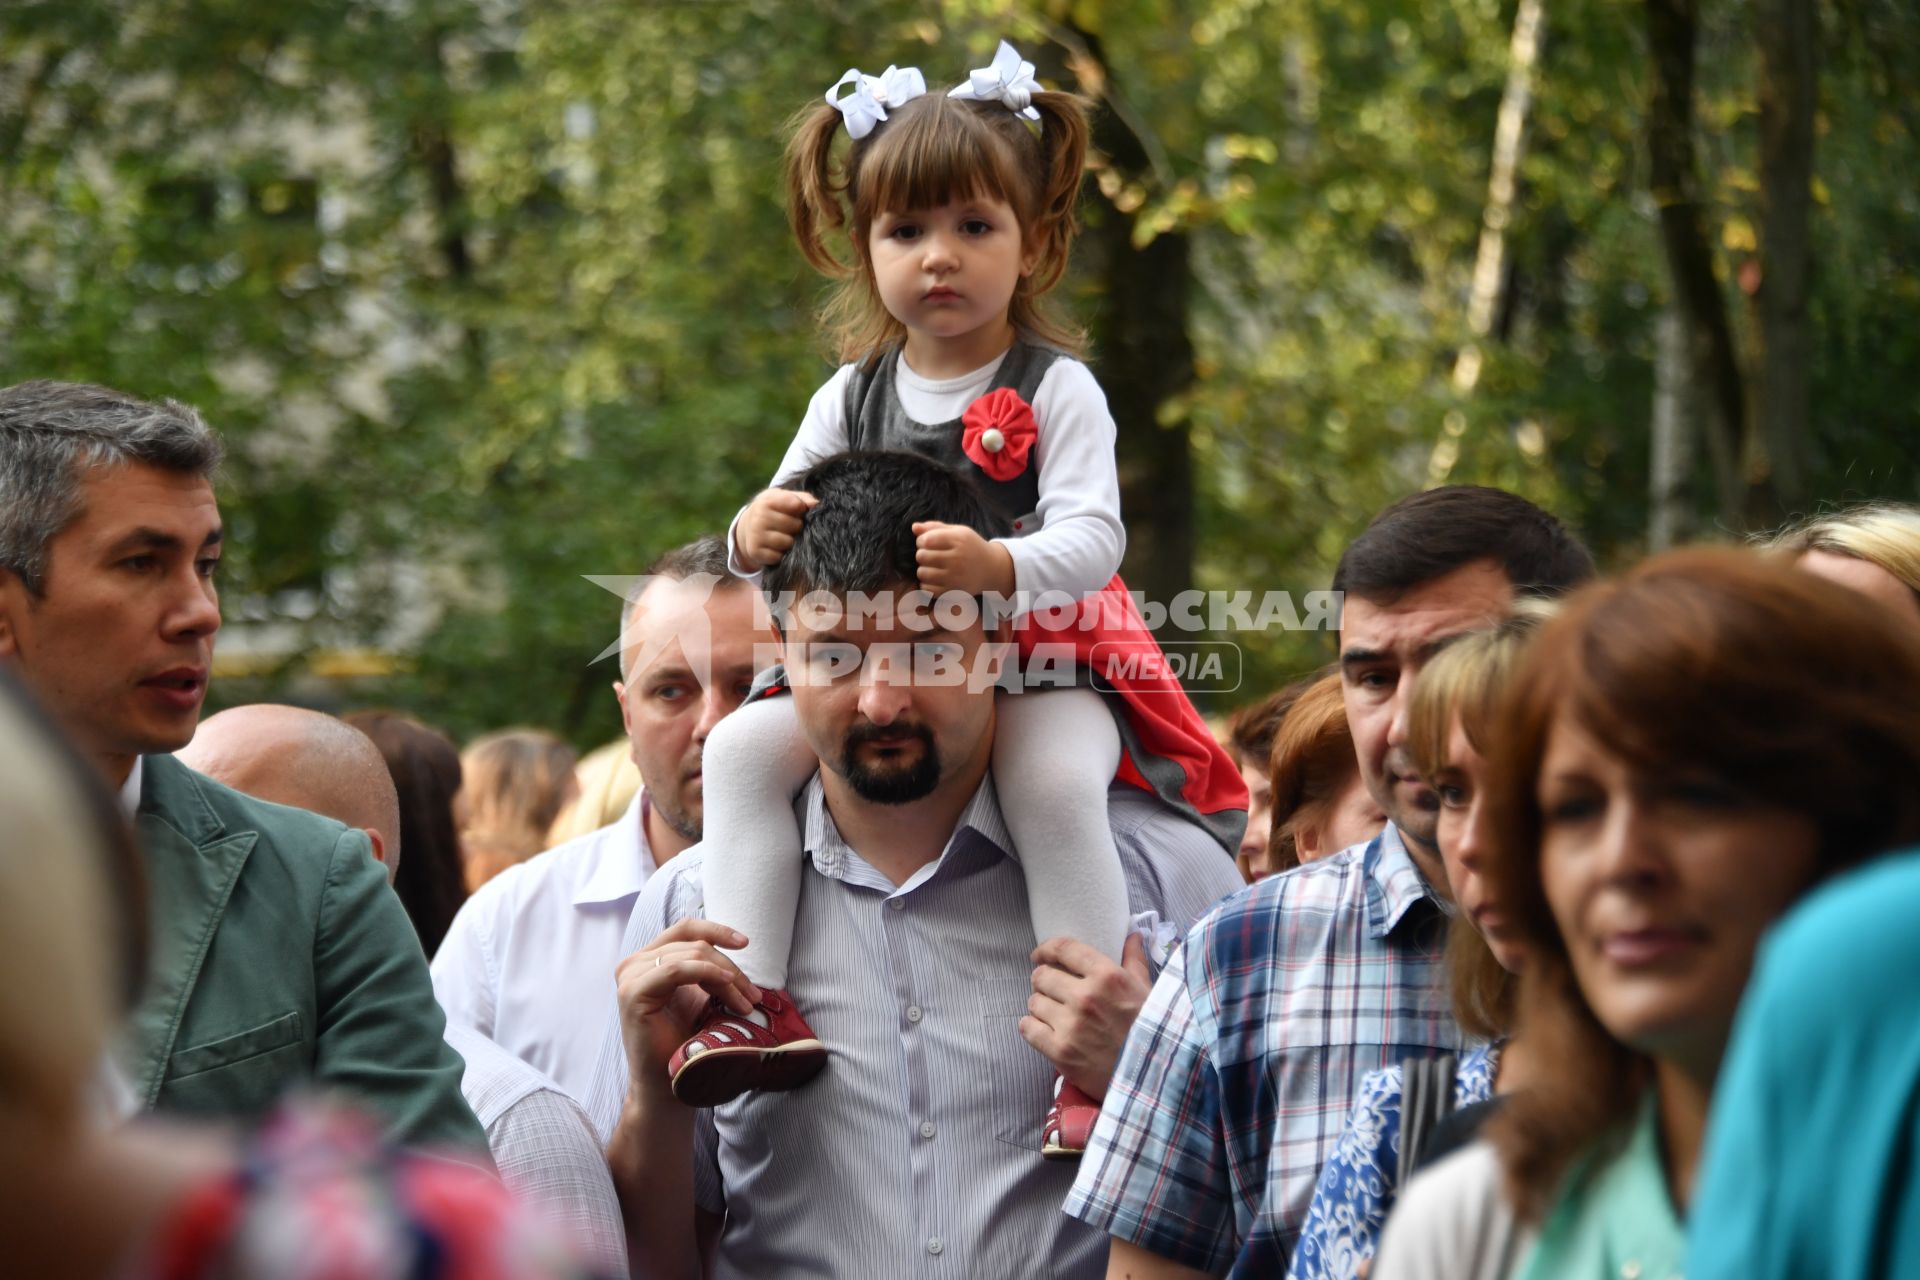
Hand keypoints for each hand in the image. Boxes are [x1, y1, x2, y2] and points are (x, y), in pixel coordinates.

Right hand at [614, 919, 761, 1093]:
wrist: (667, 1087)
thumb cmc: (685, 1044)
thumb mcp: (699, 997)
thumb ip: (706, 969)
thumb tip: (739, 945)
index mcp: (648, 960)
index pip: (685, 929)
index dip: (717, 930)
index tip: (745, 943)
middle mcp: (635, 964)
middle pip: (693, 943)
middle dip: (729, 965)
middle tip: (752, 994)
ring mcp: (630, 977)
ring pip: (691, 955)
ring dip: (726, 976)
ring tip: (745, 1003)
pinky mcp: (632, 993)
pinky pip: (675, 970)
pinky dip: (707, 974)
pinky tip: (726, 987)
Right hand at [736, 489, 818, 570]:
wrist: (749, 526)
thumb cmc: (774, 509)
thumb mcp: (785, 498)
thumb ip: (802, 498)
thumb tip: (815, 504)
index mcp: (767, 500)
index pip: (796, 504)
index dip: (801, 509)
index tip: (798, 510)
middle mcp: (758, 517)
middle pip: (794, 525)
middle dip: (797, 526)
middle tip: (791, 526)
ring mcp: (755, 535)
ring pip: (787, 542)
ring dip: (790, 541)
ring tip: (784, 536)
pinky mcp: (754, 551)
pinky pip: (778, 556)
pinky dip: (781, 554)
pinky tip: (776, 547)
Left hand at [912, 521, 1015, 595]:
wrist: (991, 569)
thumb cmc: (970, 547)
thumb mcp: (958, 532)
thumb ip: (935, 527)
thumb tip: (914, 527)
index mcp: (959, 540)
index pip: (926, 540)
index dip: (921, 541)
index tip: (927, 543)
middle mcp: (958, 558)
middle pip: (921, 556)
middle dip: (922, 555)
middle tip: (931, 556)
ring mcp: (956, 577)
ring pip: (922, 573)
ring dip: (923, 570)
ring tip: (933, 567)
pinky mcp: (954, 592)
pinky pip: (927, 589)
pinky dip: (927, 584)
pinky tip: (936, 579)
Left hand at [1019, 933, 1151, 1098]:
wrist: (1156, 1077)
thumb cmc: (1152, 1031)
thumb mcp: (1148, 990)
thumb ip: (1134, 960)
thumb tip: (1133, 935)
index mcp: (1108, 976)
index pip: (1064, 949)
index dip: (1046, 949)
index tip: (1040, 955)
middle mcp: (1086, 997)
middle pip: (1042, 976)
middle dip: (1044, 981)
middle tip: (1052, 990)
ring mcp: (1071, 1025)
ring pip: (1034, 1002)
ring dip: (1041, 1006)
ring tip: (1053, 1014)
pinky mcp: (1060, 1052)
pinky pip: (1027, 1028)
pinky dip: (1032, 1027)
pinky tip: (1043, 1030)